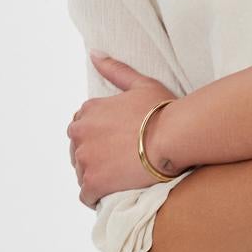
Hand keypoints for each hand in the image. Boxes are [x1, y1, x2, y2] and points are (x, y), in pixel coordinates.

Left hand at [66, 54, 184, 208]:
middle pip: (78, 151)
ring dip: (96, 177)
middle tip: (118, 164)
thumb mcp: (140, 84)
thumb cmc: (162, 110)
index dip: (98, 138)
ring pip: (82, 173)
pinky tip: (112, 195)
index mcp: (89, 111)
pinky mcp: (93, 182)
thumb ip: (115, 70)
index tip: (115, 145)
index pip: (82, 128)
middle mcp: (80, 133)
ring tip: (119, 180)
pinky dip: (96, 197)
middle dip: (93, 157)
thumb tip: (94, 53)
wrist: (173, 137)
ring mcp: (85, 159)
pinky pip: (86, 196)